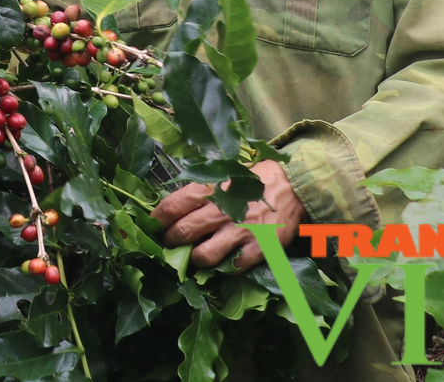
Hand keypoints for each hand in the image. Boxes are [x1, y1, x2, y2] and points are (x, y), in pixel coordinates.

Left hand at [151, 159, 303, 269]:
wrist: (291, 184)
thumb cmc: (250, 180)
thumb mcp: (221, 177)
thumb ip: (199, 192)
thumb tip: (172, 209)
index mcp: (209, 190)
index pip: (172, 206)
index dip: (157, 220)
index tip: (152, 226)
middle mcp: (222, 210)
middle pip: (184, 232)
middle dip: (171, 241)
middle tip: (169, 244)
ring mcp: (241, 231)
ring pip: (205, 255)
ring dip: (195, 259)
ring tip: (195, 257)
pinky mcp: (260, 247)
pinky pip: (235, 265)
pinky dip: (227, 267)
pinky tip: (226, 262)